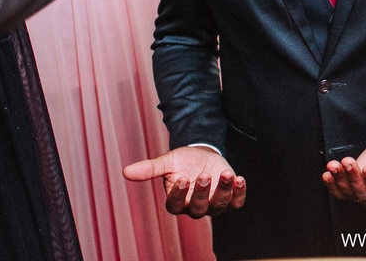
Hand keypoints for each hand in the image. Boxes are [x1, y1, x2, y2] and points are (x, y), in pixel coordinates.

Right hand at [123, 145, 245, 216]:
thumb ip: (150, 169)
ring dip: (222, 190)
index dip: (179, 194)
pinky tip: (239, 179)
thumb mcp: (167, 162)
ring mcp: (213, 204)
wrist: (203, 156)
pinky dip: (239, 192)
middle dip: (201, 192)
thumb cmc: (183, 162)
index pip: (176, 205)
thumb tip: (126, 172)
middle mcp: (195, 207)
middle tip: (202, 175)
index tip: (182, 178)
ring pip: (218, 205)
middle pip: (197, 208)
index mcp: (177, 202)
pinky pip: (236, 202)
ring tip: (225, 173)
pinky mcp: (230, 198)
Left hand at [322, 132, 365, 210]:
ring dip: (340, 179)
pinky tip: (327, 174)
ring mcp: (365, 195)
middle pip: (364, 195)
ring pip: (350, 193)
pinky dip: (332, 184)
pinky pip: (340, 191)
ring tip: (334, 165)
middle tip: (348, 162)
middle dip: (354, 178)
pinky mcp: (353, 188)